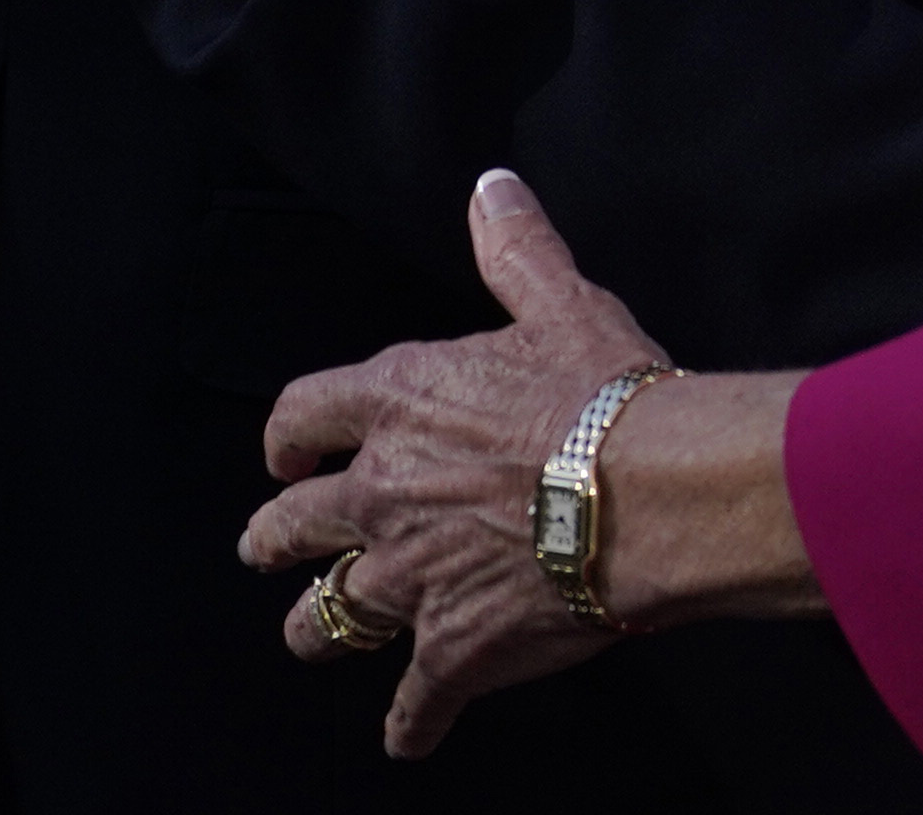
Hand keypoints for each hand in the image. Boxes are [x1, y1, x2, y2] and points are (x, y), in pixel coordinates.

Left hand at [237, 169, 807, 759]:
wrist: (654, 494)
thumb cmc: (610, 393)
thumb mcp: (563, 302)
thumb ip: (514, 248)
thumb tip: (490, 187)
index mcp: (397, 402)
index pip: (301, 414)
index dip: (288, 434)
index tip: (286, 448)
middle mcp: (380, 495)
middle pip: (290, 527)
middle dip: (275, 537)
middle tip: (268, 543)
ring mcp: (408, 580)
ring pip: (326, 619)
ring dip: (318, 626)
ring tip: (314, 632)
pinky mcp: (452, 649)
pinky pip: (414, 702)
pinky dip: (411, 722)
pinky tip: (409, 734)